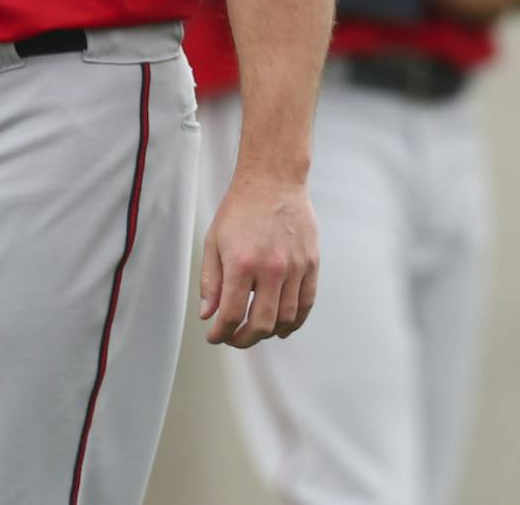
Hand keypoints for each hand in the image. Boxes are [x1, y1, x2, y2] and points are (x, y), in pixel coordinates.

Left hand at [199, 170, 317, 348]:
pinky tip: (282, 326)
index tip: (215, 336)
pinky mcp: (311, 263)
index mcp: (242, 263)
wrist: (274, 180)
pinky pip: (306, 303)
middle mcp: (271, 268)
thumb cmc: (241, 208)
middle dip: (244, 339)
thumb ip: (211, 281)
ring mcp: (295, 267)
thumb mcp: (214, 241)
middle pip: (261, 324)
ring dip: (269, 333)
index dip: (221, 333)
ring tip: (256, 331)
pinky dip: (295, 321)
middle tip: (235, 338)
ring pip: (286, 318)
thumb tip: (208, 313)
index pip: (232, 315)